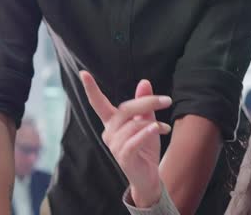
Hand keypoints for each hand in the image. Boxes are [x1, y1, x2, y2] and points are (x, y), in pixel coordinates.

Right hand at [79, 70, 172, 207]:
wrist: (149, 177)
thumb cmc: (145, 148)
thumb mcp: (147, 122)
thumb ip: (144, 103)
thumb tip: (144, 81)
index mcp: (112, 123)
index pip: (98, 104)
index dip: (91, 89)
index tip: (83, 73)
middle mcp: (109, 133)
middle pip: (125, 110)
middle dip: (147, 102)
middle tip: (167, 100)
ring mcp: (115, 146)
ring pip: (132, 125)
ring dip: (152, 122)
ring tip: (165, 127)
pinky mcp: (124, 157)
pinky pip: (134, 140)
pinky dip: (147, 133)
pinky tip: (159, 128)